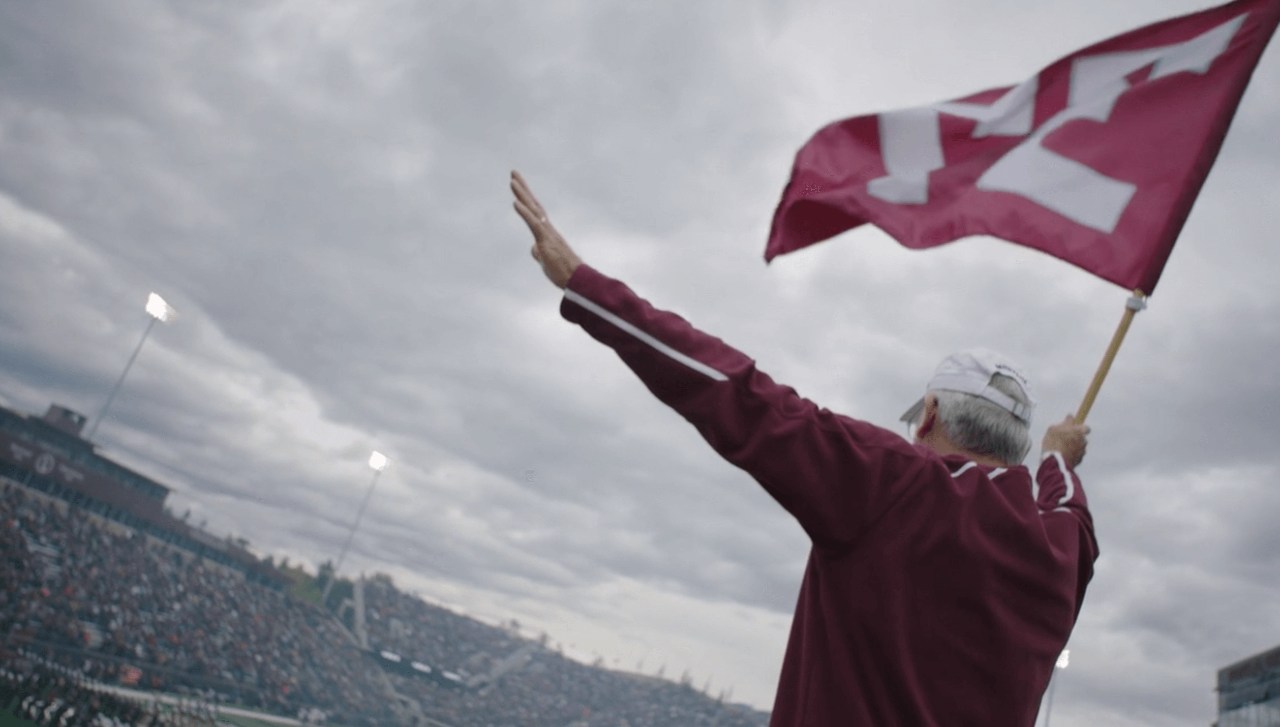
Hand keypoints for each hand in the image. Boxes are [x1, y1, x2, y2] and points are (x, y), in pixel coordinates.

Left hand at [511, 170, 582, 288]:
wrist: (576, 279)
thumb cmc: (563, 272)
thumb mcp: (546, 261)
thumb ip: (539, 252)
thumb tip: (534, 248)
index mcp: (546, 233)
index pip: (534, 211)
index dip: (525, 197)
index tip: (517, 184)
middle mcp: (547, 228)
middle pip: (533, 204)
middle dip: (523, 188)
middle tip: (513, 172)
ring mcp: (547, 233)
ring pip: (533, 210)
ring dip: (522, 194)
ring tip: (512, 181)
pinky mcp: (546, 240)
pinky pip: (534, 223)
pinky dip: (524, 212)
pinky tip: (515, 202)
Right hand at [1042, 415, 1089, 468]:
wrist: (1055, 462)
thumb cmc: (1054, 444)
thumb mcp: (1054, 428)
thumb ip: (1064, 422)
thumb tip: (1070, 417)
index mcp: (1079, 432)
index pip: (1086, 427)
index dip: (1079, 427)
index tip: (1072, 427)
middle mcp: (1083, 441)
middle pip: (1081, 437)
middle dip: (1074, 437)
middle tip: (1063, 438)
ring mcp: (1082, 452)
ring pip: (1078, 447)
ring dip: (1072, 447)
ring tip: (1060, 448)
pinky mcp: (1079, 461)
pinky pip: (1076, 456)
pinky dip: (1071, 455)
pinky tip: (1061, 455)